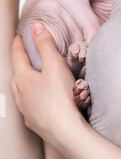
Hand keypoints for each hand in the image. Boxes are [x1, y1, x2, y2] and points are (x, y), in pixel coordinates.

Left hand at [11, 22, 82, 145]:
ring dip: (25, 80)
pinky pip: (29, 104)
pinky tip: (40, 98)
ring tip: (32, 75)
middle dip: (21, 62)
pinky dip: (33, 96)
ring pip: (21, 90)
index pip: (17, 55)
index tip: (19, 36)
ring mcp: (25, 109)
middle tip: (26, 53)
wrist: (65, 131)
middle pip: (17, 73)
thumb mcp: (55, 65)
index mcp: (22, 78)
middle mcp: (19, 94)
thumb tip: (35, 27)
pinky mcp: (33, 121)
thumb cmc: (60, 97)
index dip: (19, 43)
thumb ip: (45, 44)